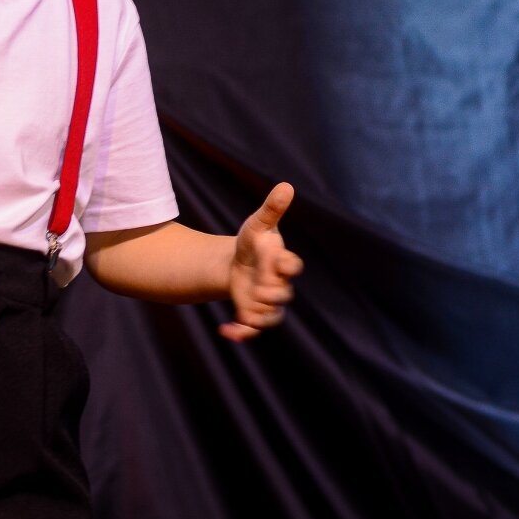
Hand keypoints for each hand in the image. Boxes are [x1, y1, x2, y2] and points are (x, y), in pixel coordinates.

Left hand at [221, 182, 303, 341]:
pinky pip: (252, 330)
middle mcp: (279, 284)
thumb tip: (287, 185)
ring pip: (272, 317)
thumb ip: (272, 208)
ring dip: (259, 317)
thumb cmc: (253, 242)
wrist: (238, 261)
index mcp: (282, 261)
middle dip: (272, 293)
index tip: (276, 259)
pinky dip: (241, 334)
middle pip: (283, 294)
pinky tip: (225, 330)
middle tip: (259, 288)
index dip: (286, 266)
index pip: (293, 266)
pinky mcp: (253, 313)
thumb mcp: (257, 224)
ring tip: (245, 315)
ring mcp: (267, 301)